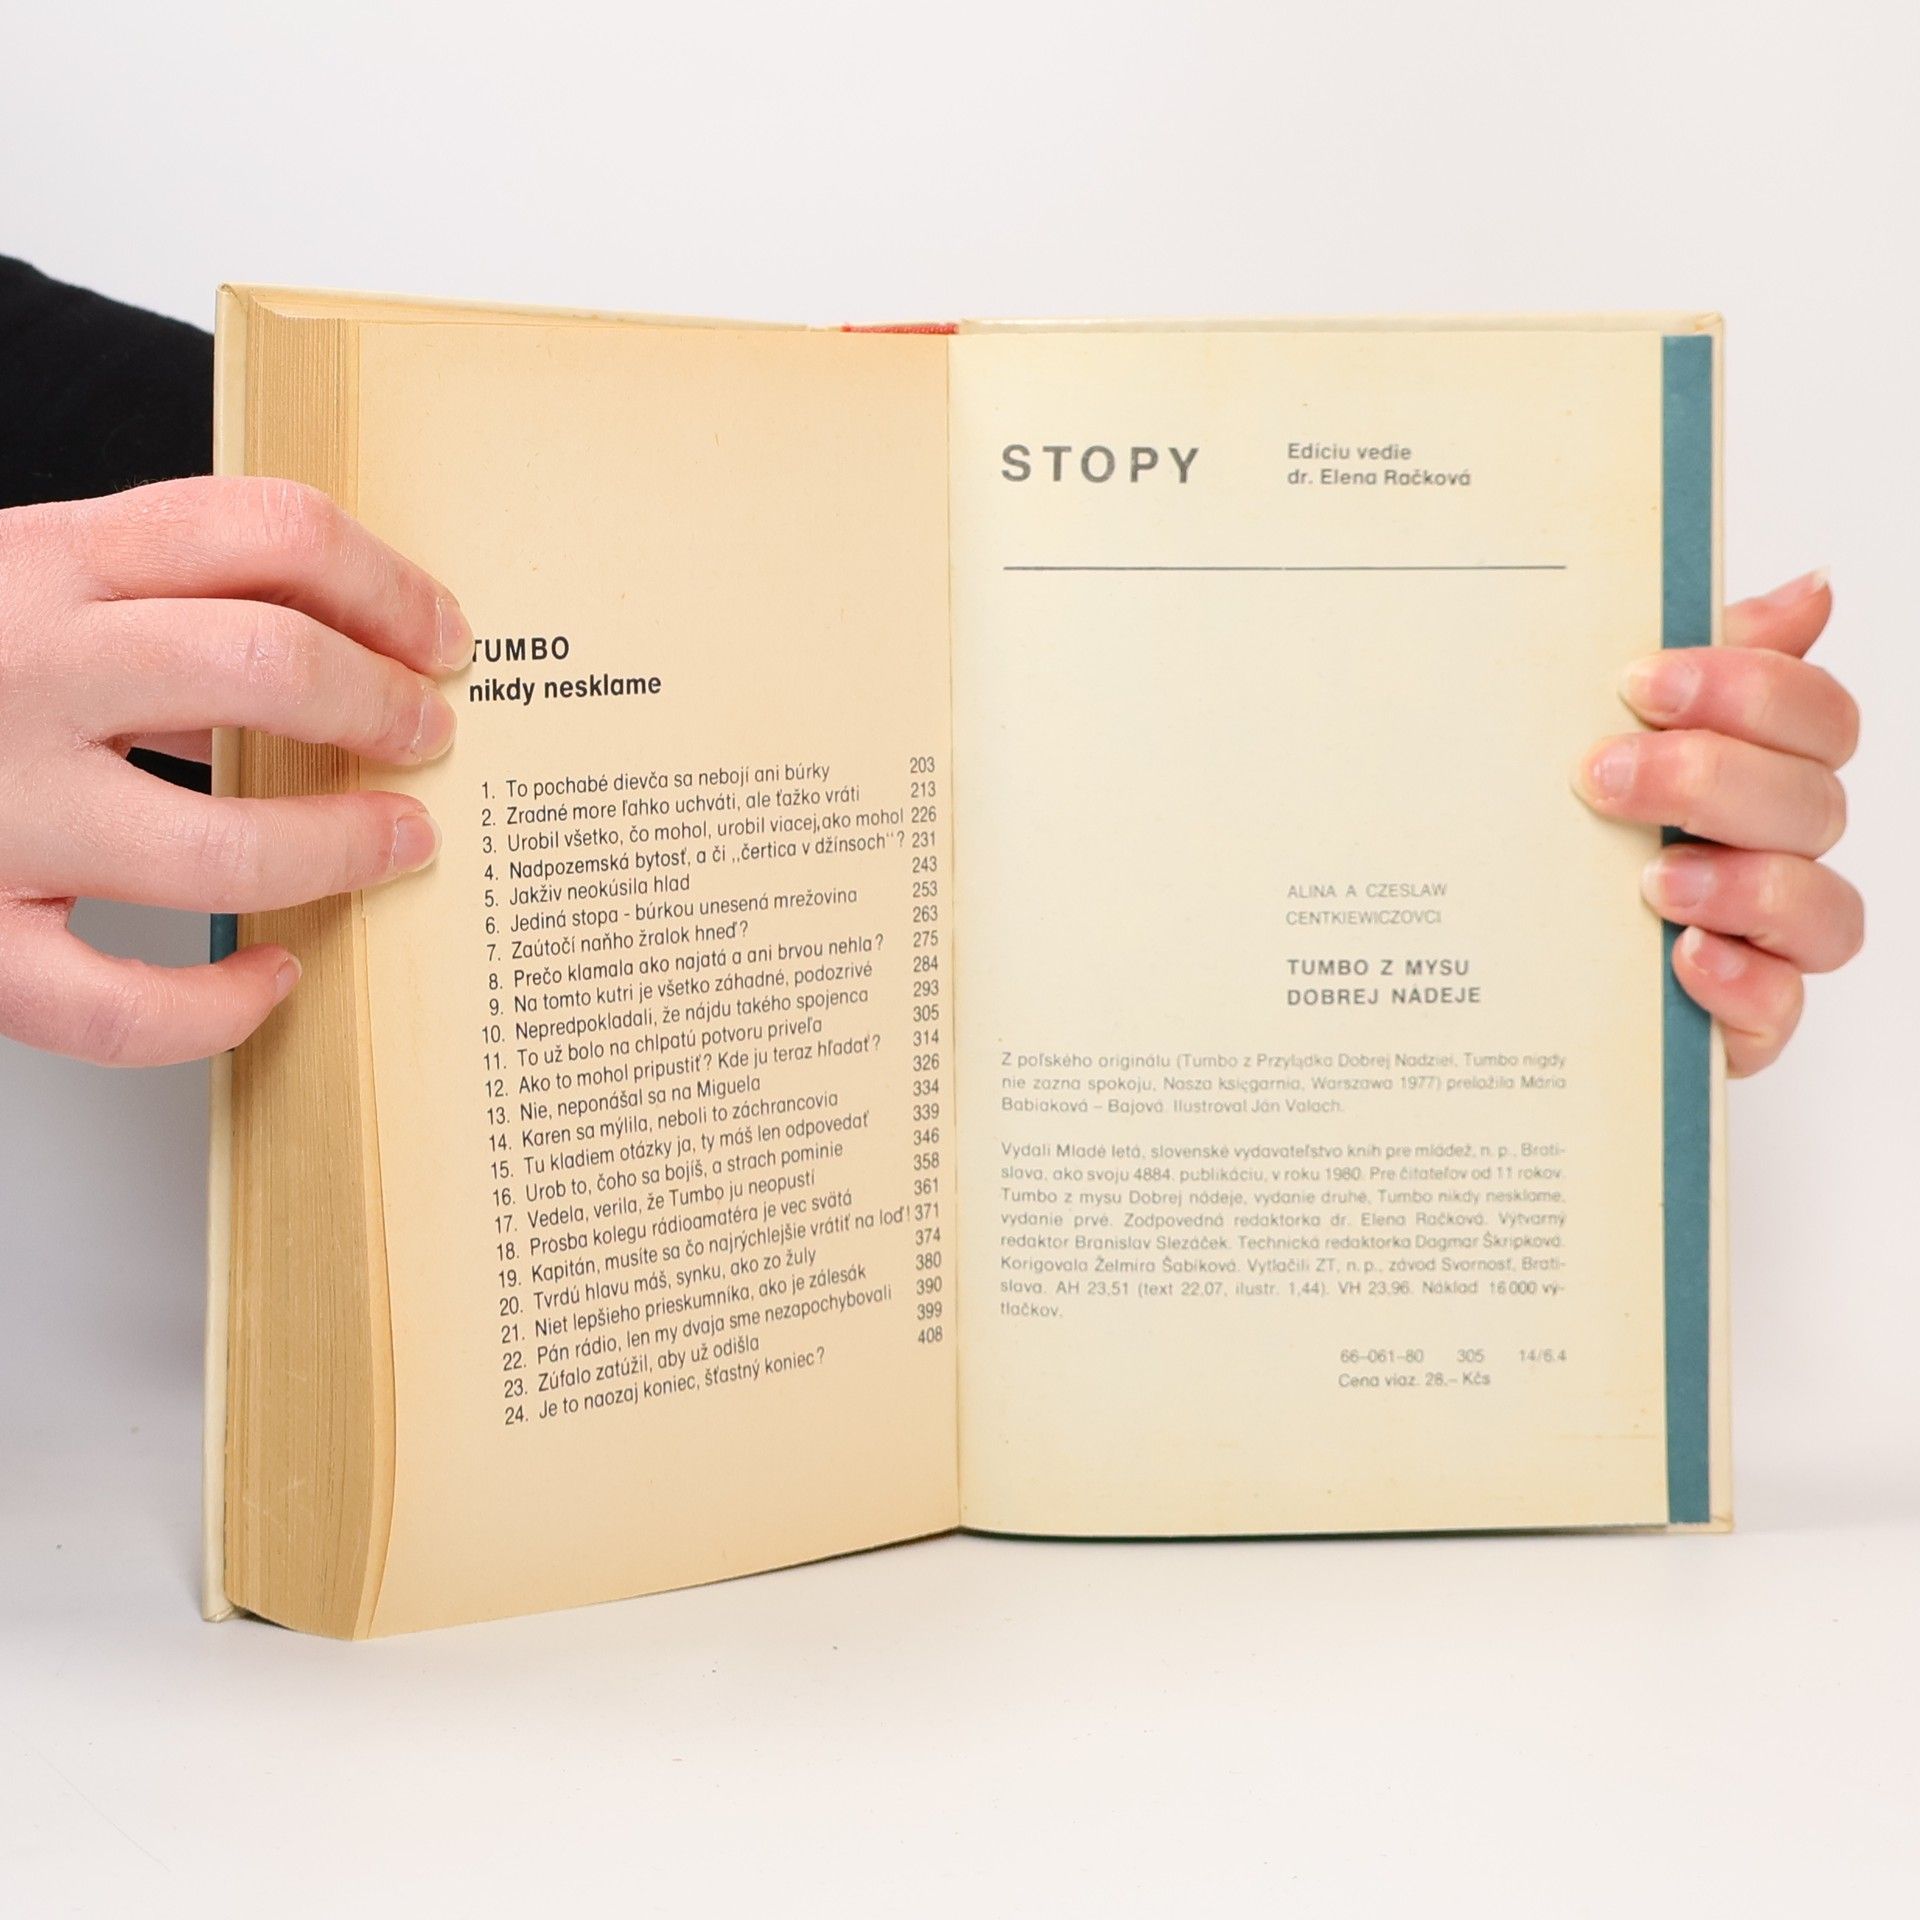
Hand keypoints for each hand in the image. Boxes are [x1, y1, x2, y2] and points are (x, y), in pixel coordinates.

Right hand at [0, 477, 470, 1066]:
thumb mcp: (27, 588)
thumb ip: (156, 605)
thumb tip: (348, 656)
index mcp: (45, 562)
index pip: (266, 530)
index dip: (388, 586)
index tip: (443, 637)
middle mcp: (22, 673)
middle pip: (267, 666)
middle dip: (384, 706)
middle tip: (430, 737)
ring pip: (221, 850)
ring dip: (344, 849)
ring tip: (401, 844)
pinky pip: (125, 1007)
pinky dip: (222, 1005)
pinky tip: (276, 972)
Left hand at [1575, 570, 1861, 1075]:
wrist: (1505, 965)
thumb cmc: (1564, 836)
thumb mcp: (1597, 734)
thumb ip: (1694, 664)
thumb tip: (1812, 590)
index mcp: (1756, 770)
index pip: (1813, 715)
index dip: (1748, 688)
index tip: (1642, 681)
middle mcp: (1776, 851)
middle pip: (1812, 802)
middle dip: (1710, 778)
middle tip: (1602, 774)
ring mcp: (1766, 940)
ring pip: (1822, 909)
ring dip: (1741, 885)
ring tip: (1651, 880)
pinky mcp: (1740, 1020)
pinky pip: (1780, 1007)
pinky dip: (1740, 983)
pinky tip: (1684, 959)